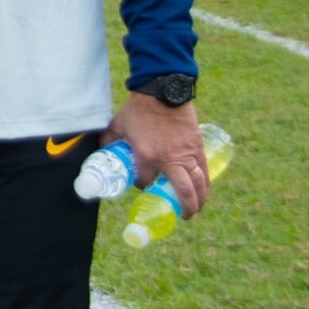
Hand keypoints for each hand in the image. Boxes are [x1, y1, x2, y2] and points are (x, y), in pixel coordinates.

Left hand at [106, 92, 208, 216]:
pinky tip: (205, 192)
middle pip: (182, 192)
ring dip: (199, 201)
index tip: (142, 183)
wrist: (162, 92)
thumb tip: (101, 152)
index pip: (144, 182)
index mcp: (147, 156)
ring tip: (196, 210)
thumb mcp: (117, 125)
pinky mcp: (197, 147)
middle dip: (184, 208)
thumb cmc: (138, 109)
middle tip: (183, 216)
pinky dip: (206, 184)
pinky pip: (205, 171)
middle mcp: (170, 159)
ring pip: (198, 184)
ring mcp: (186, 154)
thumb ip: (109, 141)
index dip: (142, 185)